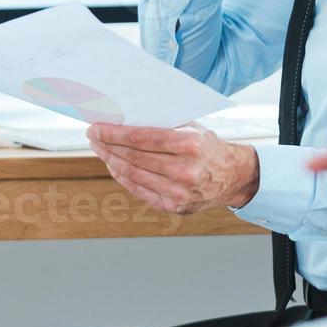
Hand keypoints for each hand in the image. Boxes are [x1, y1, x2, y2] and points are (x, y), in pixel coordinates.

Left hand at [88, 123, 259, 213]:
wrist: (233, 176)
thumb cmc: (208, 147)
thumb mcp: (192, 129)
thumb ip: (163, 126)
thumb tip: (123, 120)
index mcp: (190, 145)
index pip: (140, 139)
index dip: (113, 133)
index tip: (96, 127)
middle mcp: (184, 171)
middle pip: (132, 157)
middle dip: (107, 145)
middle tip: (93, 136)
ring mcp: (178, 192)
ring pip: (132, 174)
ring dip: (111, 160)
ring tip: (101, 149)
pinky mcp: (174, 206)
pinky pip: (138, 189)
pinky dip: (123, 177)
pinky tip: (114, 165)